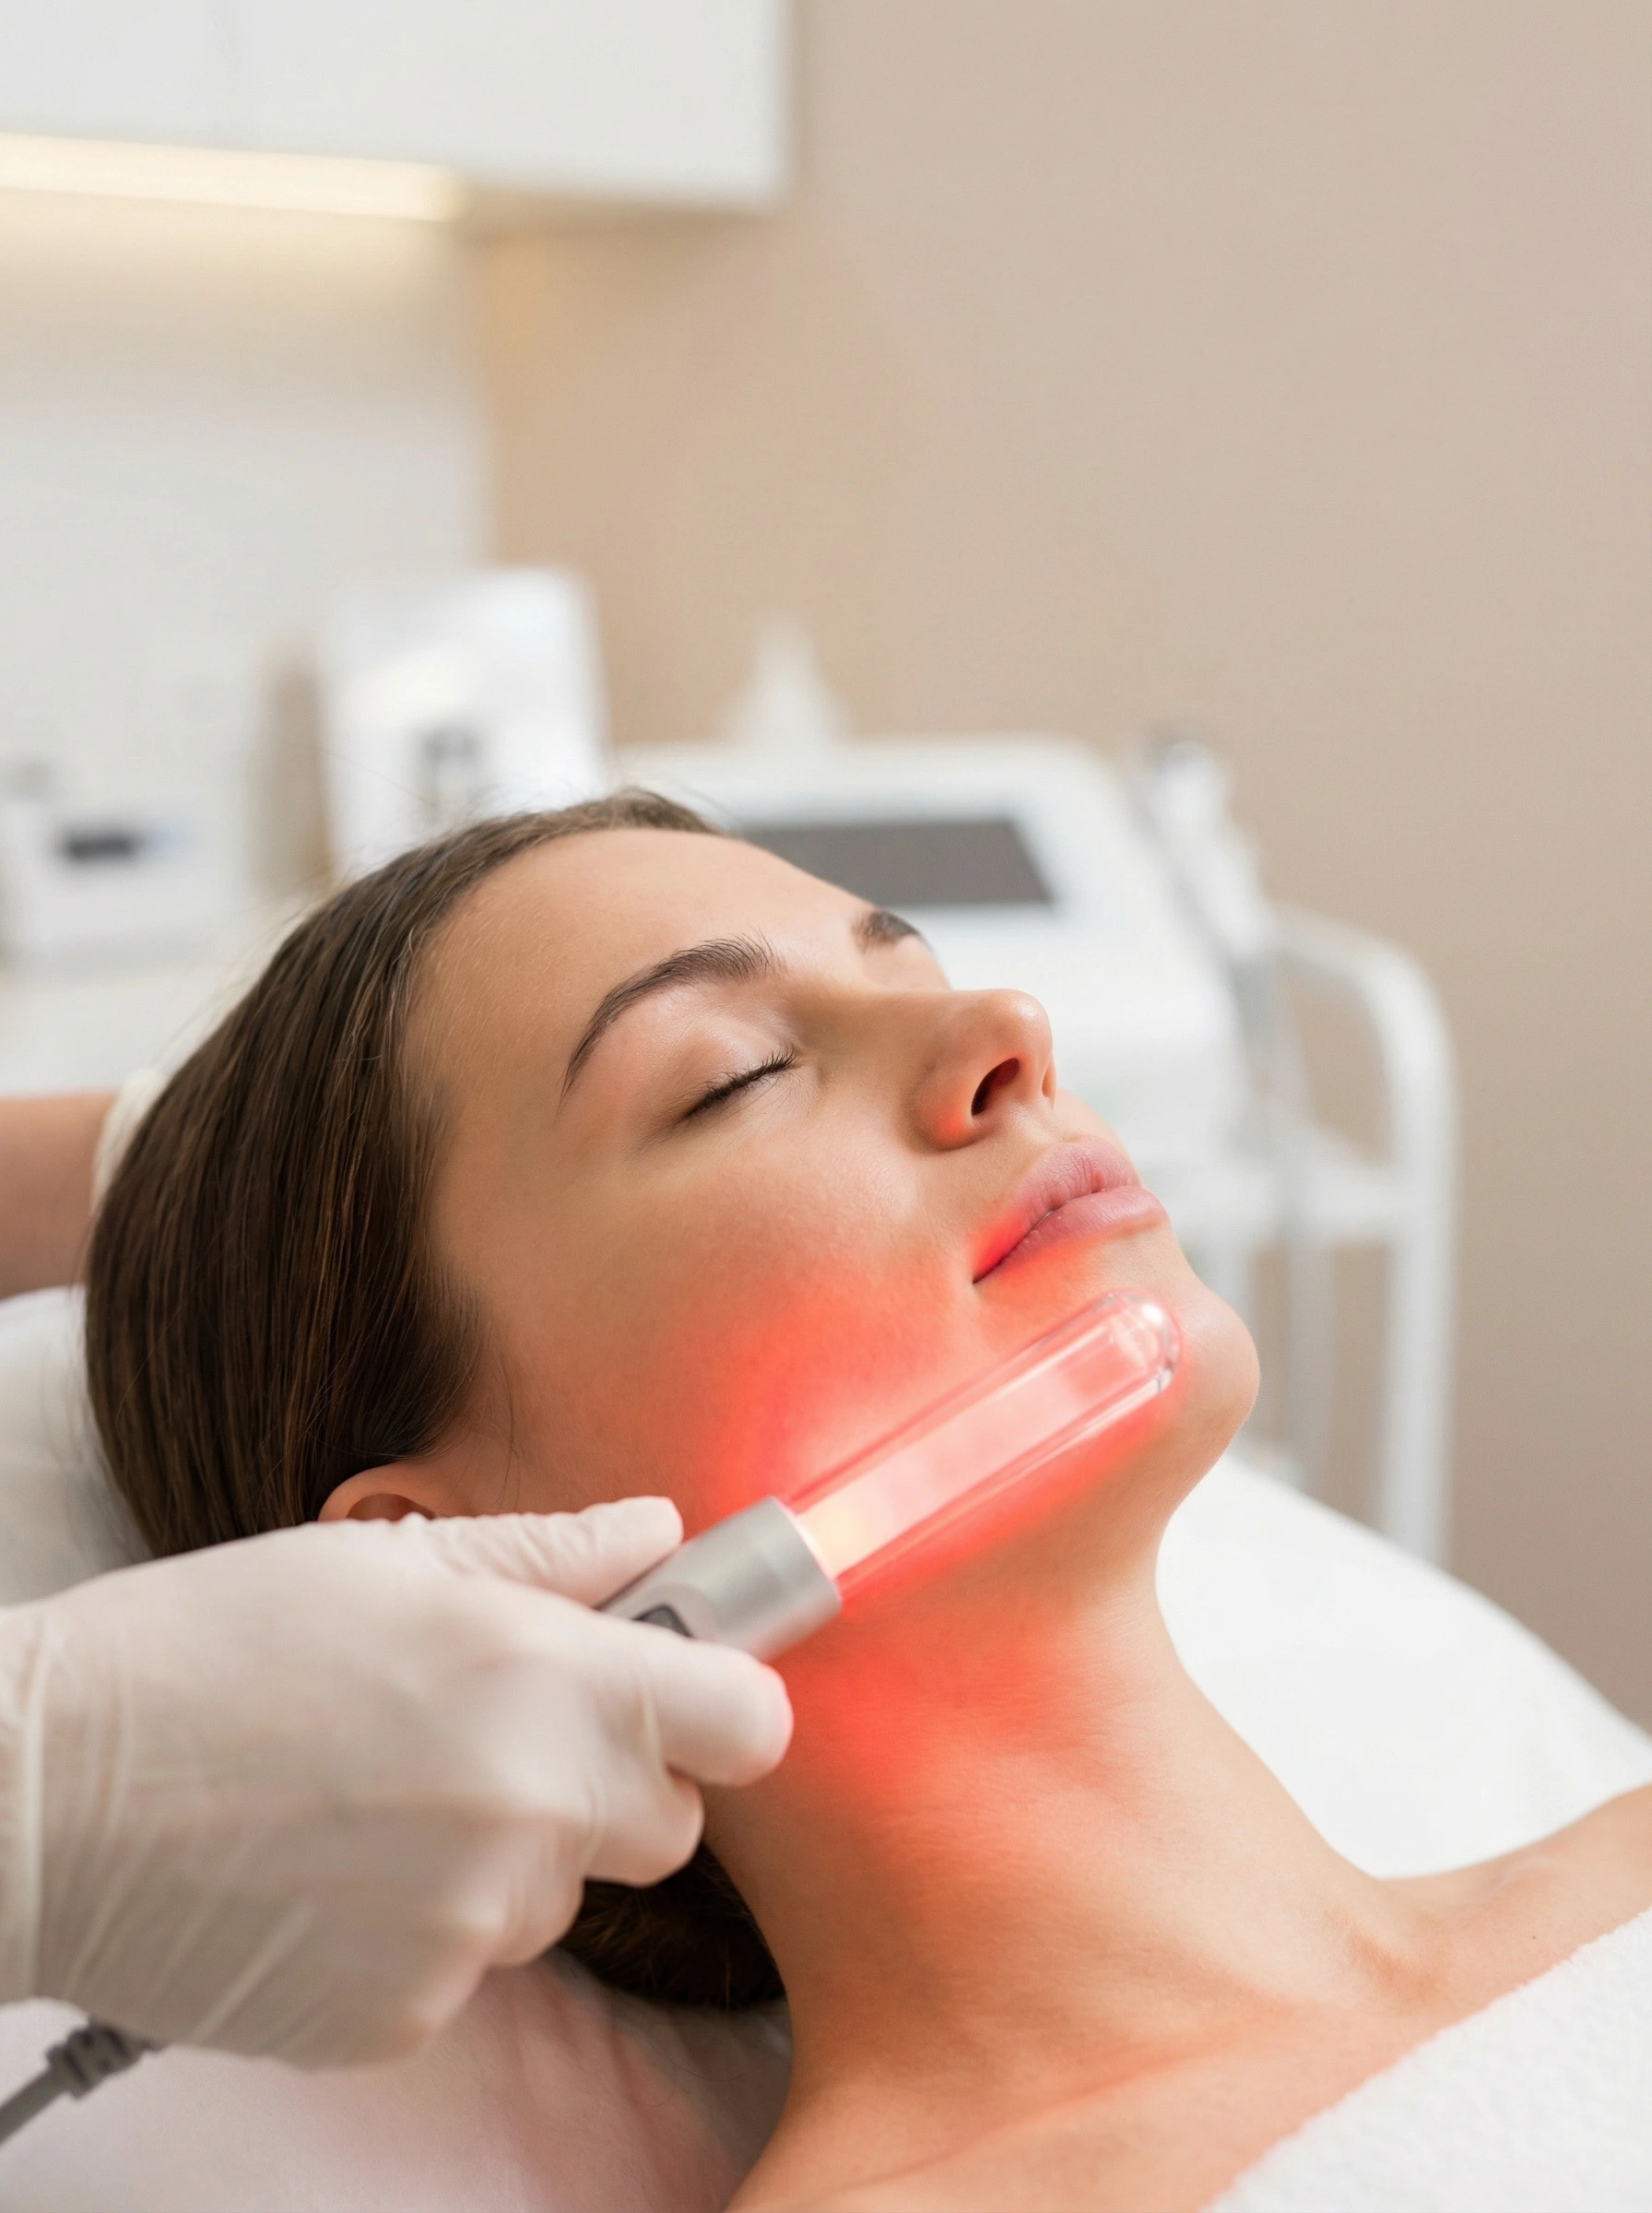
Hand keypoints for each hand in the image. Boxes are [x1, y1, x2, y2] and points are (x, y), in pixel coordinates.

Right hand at [0, 1499, 789, 2065]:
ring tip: (385, 1798)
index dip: (723, 1705)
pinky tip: (339, 1874)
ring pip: (562, 1899)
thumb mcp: (383, 1561)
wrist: (44, 1793)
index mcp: (540, 1674)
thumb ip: (550, 1552)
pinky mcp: (406, 2015)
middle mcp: (528, 1806)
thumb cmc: (210, 1645)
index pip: (747, 1723)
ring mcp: (470, 1925)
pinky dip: (429, 1932)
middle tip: (504, 1736)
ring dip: (512, 1857)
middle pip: (671, 1825)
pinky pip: (473, 1970)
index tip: (684, 1693)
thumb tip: (661, 1533)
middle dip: (615, 1784)